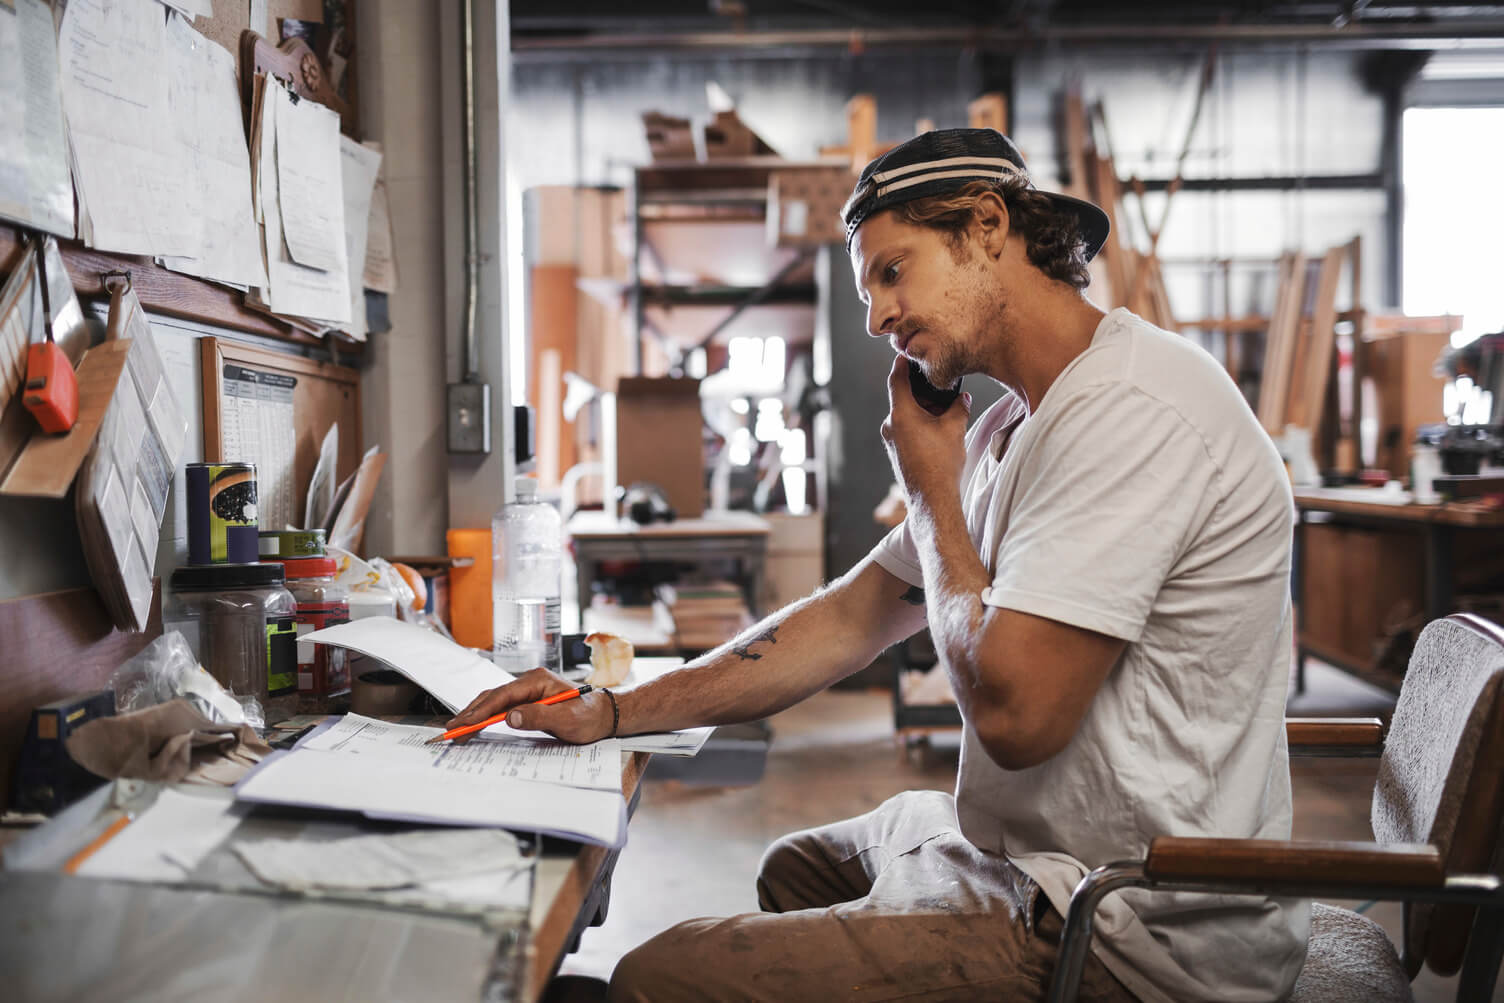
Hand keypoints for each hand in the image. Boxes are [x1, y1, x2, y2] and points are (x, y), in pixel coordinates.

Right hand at [445, 667, 614, 744]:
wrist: (605, 715)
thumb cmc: (589, 715)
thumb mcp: (567, 718)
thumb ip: (539, 716)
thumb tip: (510, 716)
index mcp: (537, 680)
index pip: (502, 696)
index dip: (481, 711)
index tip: (465, 724)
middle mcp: (530, 682)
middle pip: (493, 696)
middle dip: (471, 713)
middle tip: (452, 730)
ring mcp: (528, 690)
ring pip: (494, 701)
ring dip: (475, 715)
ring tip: (458, 729)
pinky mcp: (528, 700)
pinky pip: (501, 707)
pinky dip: (486, 716)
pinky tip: (476, 725)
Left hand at [881, 355, 970, 506]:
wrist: (932, 500)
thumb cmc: (941, 464)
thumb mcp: (955, 428)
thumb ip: (958, 407)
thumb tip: (963, 398)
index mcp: (900, 414)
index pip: (897, 379)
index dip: (902, 364)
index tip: (906, 354)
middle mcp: (890, 425)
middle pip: (902, 397)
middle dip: (921, 390)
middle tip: (939, 385)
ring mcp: (891, 440)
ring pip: (905, 415)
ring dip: (922, 409)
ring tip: (944, 411)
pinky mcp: (896, 452)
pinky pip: (905, 429)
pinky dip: (918, 423)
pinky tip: (937, 430)